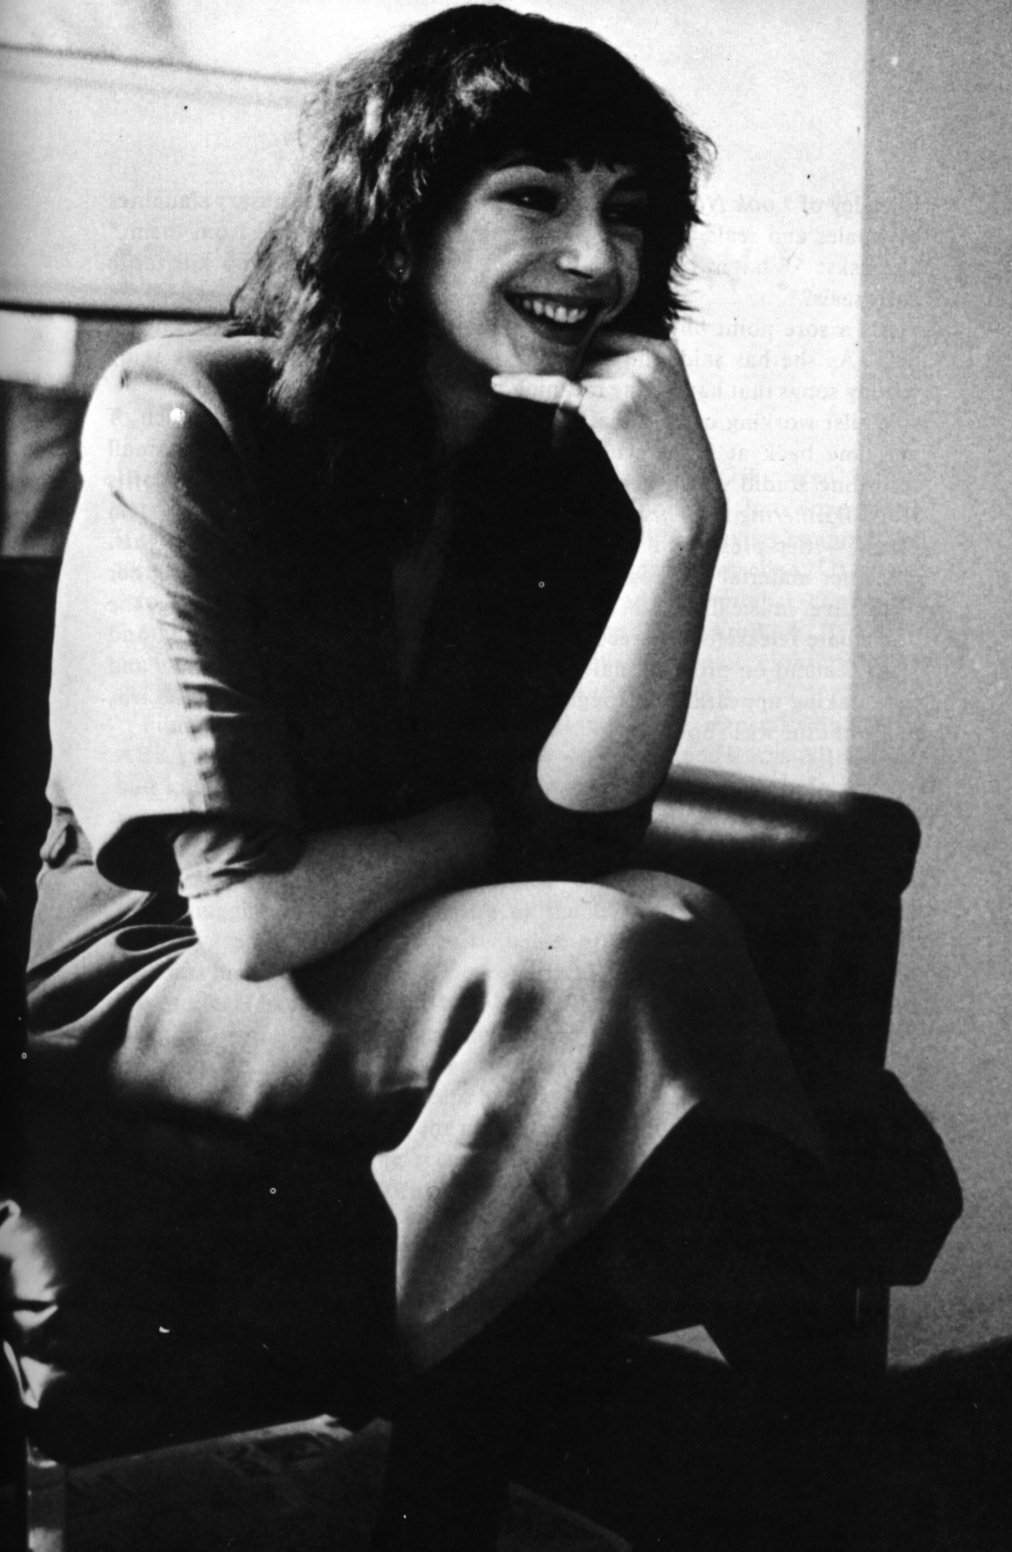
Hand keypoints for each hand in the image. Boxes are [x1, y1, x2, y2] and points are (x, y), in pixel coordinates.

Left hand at [492, 332, 724, 549]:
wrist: (686, 502)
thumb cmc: (670, 460)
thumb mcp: (662, 401)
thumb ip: (629, 373)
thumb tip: (576, 359)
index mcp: (664, 349)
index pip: (604, 339)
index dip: (583, 365)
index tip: (573, 394)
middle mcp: (650, 357)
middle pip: (586, 356)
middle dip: (572, 389)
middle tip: (569, 430)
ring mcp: (631, 380)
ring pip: (572, 377)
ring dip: (563, 412)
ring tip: (569, 444)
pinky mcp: (610, 408)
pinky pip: (557, 391)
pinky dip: (525, 387)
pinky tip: (499, 384)